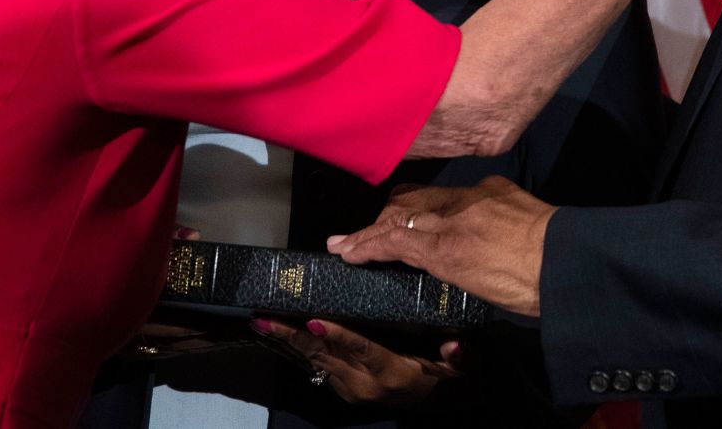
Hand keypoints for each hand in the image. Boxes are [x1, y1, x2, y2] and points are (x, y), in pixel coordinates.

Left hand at [250, 316, 462, 405]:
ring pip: (314, 361)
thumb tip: (456, 345)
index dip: (338, 335)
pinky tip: (275, 332)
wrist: (438, 405)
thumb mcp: (462, 368)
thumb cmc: (448, 377)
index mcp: (392, 373)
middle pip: (325, 355)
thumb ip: (460, 357)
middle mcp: (365, 385)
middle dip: (292, 335)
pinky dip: (294, 348)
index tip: (313, 320)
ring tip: (260, 321)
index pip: (362, 349)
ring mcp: (350, 389)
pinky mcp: (342, 388)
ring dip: (285, 341)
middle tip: (264, 317)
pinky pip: (315, 365)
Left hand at [326, 177, 554, 317]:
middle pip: (412, 201)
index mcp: (490, 190)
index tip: (398, 216)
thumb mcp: (530, 225)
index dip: (412, 207)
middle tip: (364, 234)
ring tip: (344, 245)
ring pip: (397, 220)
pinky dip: (368, 246)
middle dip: (386, 216)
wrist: (565, 263)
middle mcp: (466, 198)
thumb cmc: (558, 256)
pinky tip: (351, 253)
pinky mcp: (442, 249)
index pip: (439, 196)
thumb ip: (505, 224)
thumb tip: (493, 240)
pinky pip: (394, 242)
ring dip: (368, 234)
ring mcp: (452, 222)